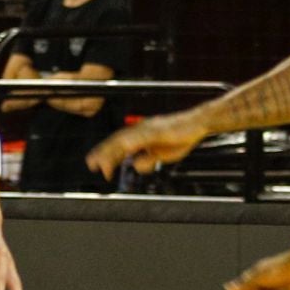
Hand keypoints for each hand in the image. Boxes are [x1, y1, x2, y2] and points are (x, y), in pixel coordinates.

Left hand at [87, 112, 207, 178]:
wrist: (199, 123)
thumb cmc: (181, 136)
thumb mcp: (161, 154)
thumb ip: (148, 160)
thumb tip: (136, 166)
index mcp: (140, 135)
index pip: (118, 143)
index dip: (105, 153)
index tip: (94, 163)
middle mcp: (141, 129)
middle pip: (117, 141)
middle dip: (103, 153)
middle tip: (91, 165)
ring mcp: (149, 129)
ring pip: (126, 139)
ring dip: (113, 151)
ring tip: (103, 164)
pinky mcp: (159, 130)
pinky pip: (143, 137)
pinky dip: (132, 143)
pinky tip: (124, 150)